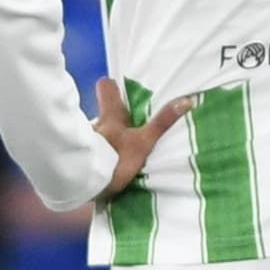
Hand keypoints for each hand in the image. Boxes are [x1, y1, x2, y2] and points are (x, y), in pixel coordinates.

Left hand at [88, 75, 198, 204]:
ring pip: (100, 131)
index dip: (112, 85)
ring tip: (123, 149)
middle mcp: (97, 123)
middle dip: (116, 116)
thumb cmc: (114, 158)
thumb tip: (186, 100)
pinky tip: (110, 165)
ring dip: (109, 137)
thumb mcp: (142, 142)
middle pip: (104, 111)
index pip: (106, 86)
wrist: (84, 184)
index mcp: (110, 114)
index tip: (121, 88)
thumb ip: (161, 123)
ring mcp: (88, 140)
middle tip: (132, 123)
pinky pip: (94, 149)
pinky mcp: (84, 158)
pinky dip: (101, 153)